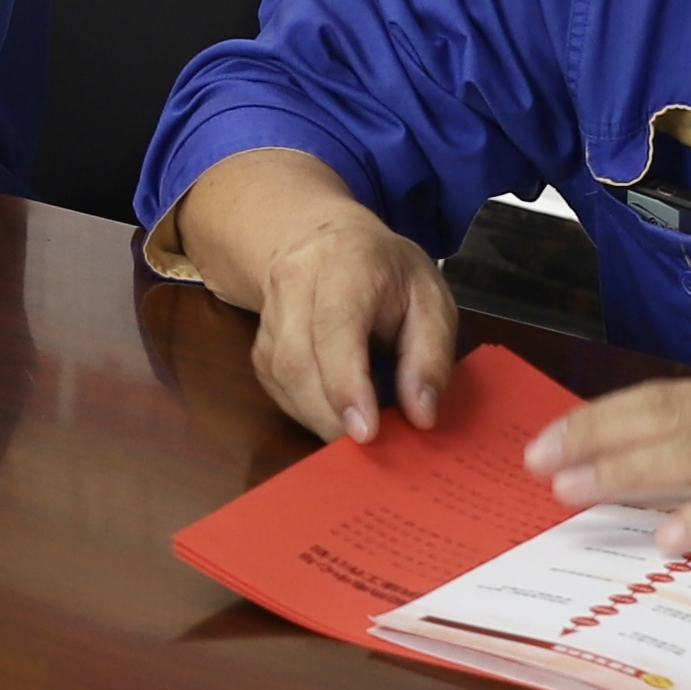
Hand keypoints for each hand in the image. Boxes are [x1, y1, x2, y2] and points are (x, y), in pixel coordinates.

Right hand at [163, 146, 454, 446]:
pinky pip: (275, 385)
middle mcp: (294, 281)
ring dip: (317, 417)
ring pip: (280, 376)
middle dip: (330, 414)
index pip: (335, 326)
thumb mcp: (431, 300)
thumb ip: (431, 357)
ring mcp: (269, 311)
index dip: (346, 384)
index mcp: (346, 262)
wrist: (327, 241)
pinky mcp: (259, 342)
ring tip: (355, 433)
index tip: (367, 433)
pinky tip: (333, 414)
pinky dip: (305, 410)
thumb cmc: (388, 273)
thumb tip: (421, 416)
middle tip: (368, 448)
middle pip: (297, 358)